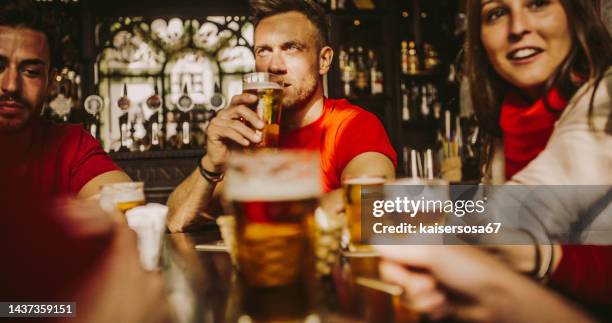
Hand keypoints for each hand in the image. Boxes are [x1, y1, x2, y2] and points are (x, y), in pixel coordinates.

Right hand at [203, 93, 263, 171]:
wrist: (223, 161)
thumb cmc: (235, 148)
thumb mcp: (249, 136)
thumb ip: (255, 128)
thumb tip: (268, 125)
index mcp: (232, 112)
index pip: (238, 100)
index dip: (246, 97)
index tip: (256, 99)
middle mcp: (223, 115)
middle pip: (239, 109)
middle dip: (252, 117)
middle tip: (262, 126)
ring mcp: (217, 122)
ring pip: (235, 123)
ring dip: (248, 132)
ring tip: (257, 139)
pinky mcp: (212, 131)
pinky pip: (228, 132)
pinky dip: (239, 137)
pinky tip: (246, 143)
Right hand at [374, 245, 588, 322]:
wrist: (497, 299)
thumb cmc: (472, 269)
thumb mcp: (434, 254)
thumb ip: (402, 248)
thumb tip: (374, 243)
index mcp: (422, 242)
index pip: (389, 254)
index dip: (394, 268)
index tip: (406, 274)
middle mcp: (423, 259)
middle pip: (394, 276)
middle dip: (411, 285)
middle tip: (429, 284)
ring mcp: (429, 279)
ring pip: (405, 294)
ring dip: (423, 299)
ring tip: (442, 296)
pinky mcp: (434, 299)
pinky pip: (417, 306)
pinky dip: (431, 308)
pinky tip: (446, 304)